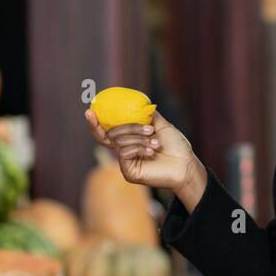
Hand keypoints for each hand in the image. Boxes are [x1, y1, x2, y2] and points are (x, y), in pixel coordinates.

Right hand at [84, 109, 206, 207]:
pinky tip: (151, 152)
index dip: (95, 123)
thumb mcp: (161, 125)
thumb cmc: (176, 147)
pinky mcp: (128, 172)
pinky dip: (138, 148)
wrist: (186, 165)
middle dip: (130, 128)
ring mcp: (126, 163)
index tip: (89, 111)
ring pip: (119, 142)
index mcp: (130, 142)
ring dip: (139, 139)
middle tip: (149, 129)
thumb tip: (140, 103)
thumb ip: (147, 115)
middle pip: (111, 134)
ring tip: (156, 143)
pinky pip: (123, 153)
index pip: (106, 132)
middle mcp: (125, 152)